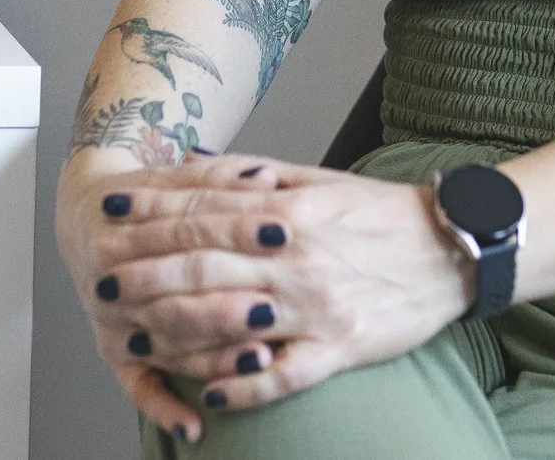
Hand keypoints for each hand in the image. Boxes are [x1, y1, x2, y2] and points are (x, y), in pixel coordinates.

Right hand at [57, 153, 281, 441]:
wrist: (90, 215)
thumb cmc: (147, 198)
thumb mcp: (178, 179)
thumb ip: (222, 180)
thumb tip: (267, 179)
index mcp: (125, 229)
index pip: (189, 231)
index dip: (237, 230)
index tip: (283, 232)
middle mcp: (112, 281)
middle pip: (173, 296)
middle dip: (225, 305)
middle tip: (273, 309)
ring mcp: (113, 323)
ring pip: (166, 345)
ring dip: (213, 358)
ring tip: (259, 361)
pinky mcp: (114, 355)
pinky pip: (138, 389)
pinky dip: (165, 409)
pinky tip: (197, 426)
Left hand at [88, 155, 472, 413]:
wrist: (454, 248)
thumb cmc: (381, 213)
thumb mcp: (317, 179)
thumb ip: (251, 174)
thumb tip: (193, 161)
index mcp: (288, 213)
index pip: (203, 211)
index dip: (150, 211)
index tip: (108, 210)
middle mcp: (296, 260)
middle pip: (203, 268)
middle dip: (144, 275)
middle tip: (100, 284)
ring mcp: (317, 309)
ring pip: (231, 323)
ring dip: (175, 332)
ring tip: (132, 338)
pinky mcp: (341, 350)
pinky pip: (283, 377)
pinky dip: (244, 386)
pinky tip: (207, 393)